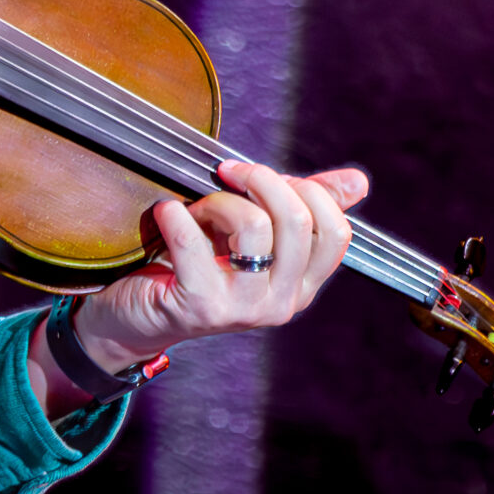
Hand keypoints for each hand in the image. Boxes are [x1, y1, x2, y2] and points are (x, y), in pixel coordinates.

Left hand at [34, 160, 367, 403]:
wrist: (135, 318)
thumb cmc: (194, 266)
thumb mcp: (252, 234)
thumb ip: (300, 206)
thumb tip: (358, 183)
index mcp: (302, 284)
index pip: (336, 232)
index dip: (303, 190)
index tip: (260, 177)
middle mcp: (282, 302)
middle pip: (299, 222)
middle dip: (259, 181)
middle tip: (224, 175)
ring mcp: (243, 309)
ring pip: (255, 227)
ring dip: (218, 202)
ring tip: (194, 209)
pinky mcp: (200, 307)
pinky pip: (196, 244)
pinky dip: (176, 216)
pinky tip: (164, 213)